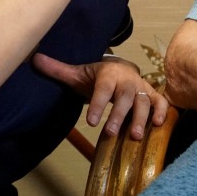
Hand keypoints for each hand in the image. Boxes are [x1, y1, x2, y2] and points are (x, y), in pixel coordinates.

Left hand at [31, 52, 167, 139]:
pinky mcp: (151, 94)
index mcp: (109, 73)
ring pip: (144, 101)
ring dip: (142, 118)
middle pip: (126, 97)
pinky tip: (158, 125)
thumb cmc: (96, 76)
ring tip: (135, 136)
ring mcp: (141, 87)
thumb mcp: (77, 73)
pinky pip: (161, 102)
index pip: (103, 89)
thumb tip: (33, 59)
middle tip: (110, 133)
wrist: (119, 68)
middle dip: (120, 115)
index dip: (98, 104)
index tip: (92, 122)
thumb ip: (58, 70)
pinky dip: (163, 112)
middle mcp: (127, 79)